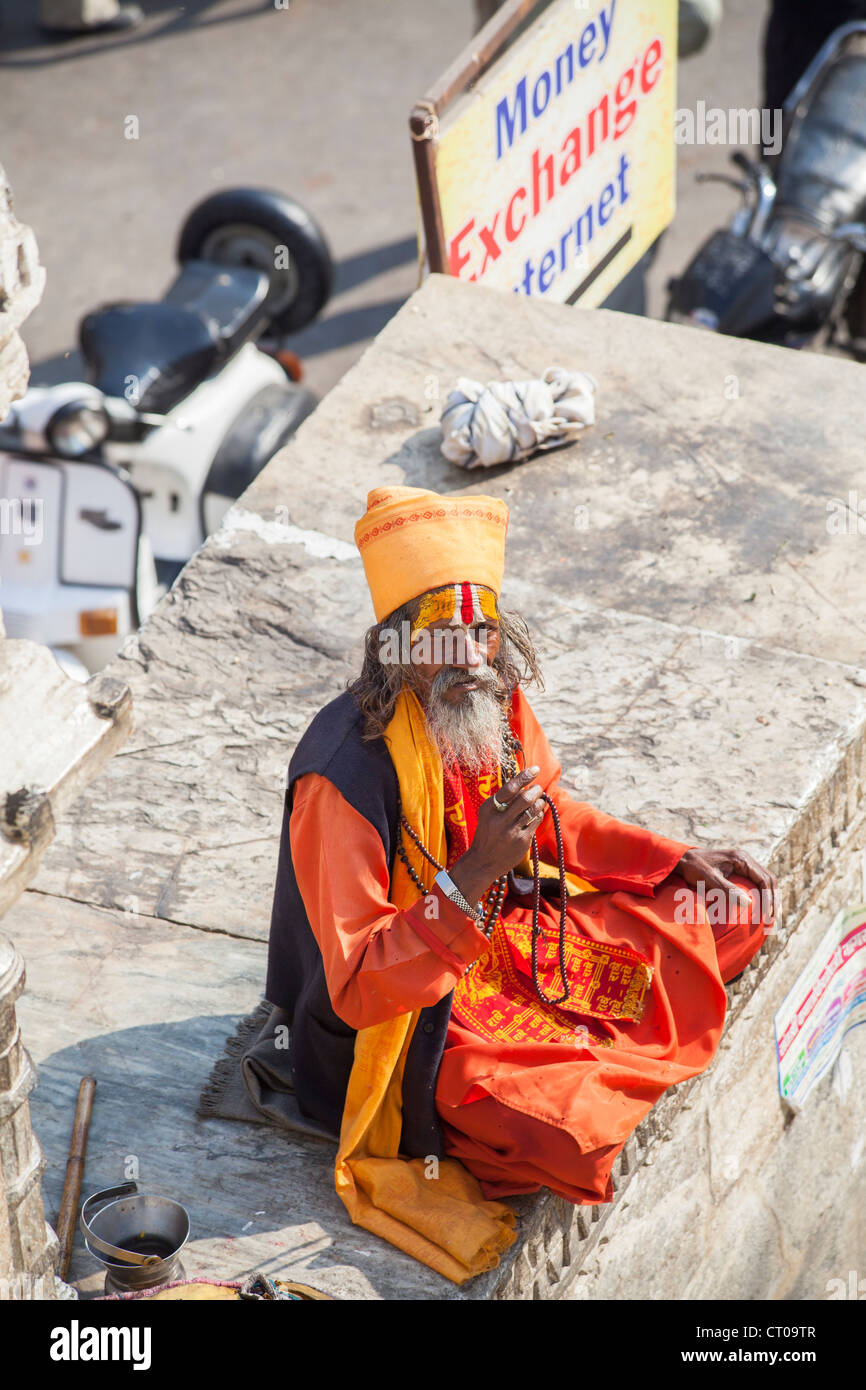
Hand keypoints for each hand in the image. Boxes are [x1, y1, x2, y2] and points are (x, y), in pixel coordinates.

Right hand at [449, 765, 547, 905]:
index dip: (525, 776)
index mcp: (489, 809)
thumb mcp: (487, 814)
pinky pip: (536, 821)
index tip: (535, 769)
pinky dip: (540, 813)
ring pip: (533, 809)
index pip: (510, 788)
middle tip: (538, 788)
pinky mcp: (522, 841)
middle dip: (535, 790)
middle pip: (525, 798)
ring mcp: (511, 831)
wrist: (483, 861)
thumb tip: (524, 783)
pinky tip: (538, 811)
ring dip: (540, 801)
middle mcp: (499, 820)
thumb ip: (502, 800)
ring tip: (539, 799)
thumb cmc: (487, 833)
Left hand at [670, 846, 777, 924]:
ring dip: (770, 897)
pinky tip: (760, 908)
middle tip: (773, 919)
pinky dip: (761, 895)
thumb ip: (727, 890)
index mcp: (742, 859)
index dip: (769, 898)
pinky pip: (756, 882)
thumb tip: (749, 904)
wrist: (681, 859)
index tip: (768, 915)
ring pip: (765, 881)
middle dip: (773, 899)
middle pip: (769, 879)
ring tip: (770, 916)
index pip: (764, 879)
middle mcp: (745, 859)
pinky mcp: (739, 869)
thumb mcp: (709, 879)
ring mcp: (743, 863)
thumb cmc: (693, 868)